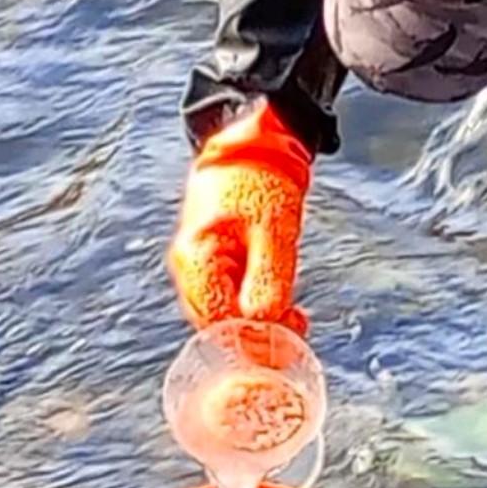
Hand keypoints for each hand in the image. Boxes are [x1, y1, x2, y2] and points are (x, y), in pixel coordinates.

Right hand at [169, 103, 310, 333]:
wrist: (255, 144)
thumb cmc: (261, 180)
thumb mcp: (272, 231)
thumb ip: (267, 280)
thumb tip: (265, 325)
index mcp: (195, 258)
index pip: (214, 319)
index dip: (247, 337)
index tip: (282, 343)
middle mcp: (190, 267)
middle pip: (215, 322)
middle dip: (253, 333)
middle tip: (295, 334)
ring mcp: (201, 266)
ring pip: (224, 313)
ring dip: (257, 322)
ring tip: (296, 320)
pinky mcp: (217, 263)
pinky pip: (231, 297)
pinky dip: (255, 306)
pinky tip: (284, 308)